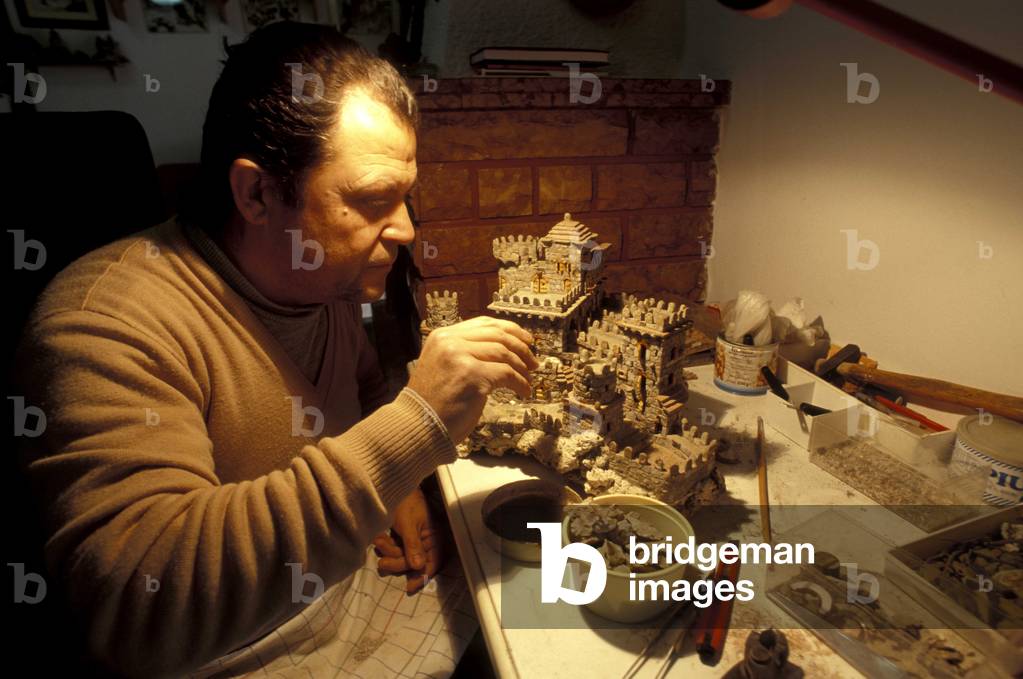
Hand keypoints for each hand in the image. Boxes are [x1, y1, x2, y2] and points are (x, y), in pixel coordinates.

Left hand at [373, 488, 443, 592]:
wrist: (393, 484)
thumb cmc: (406, 501)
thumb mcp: (409, 524)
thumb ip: (413, 546)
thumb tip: (418, 567)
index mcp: (434, 537)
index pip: (432, 562)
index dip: (422, 576)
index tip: (409, 588)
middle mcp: (425, 541)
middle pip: (413, 564)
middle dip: (396, 562)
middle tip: (382, 562)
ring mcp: (413, 541)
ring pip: (400, 558)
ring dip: (388, 552)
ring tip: (379, 539)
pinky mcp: (401, 538)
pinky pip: (394, 550)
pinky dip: (385, 547)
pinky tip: (379, 537)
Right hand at [408, 316, 538, 442]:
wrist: (417, 426)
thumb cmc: (432, 403)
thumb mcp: (442, 366)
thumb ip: (463, 353)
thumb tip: (501, 351)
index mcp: (442, 336)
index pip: (483, 324)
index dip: (509, 330)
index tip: (526, 340)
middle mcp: (450, 341)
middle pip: (497, 334)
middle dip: (521, 347)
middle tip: (533, 361)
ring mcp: (460, 356)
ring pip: (504, 353)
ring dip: (522, 366)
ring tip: (529, 378)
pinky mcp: (472, 376)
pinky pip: (506, 374)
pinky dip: (520, 382)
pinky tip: (523, 391)